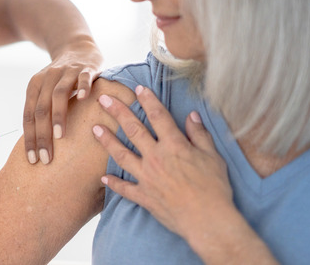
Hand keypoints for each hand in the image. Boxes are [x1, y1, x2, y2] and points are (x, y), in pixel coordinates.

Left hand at [23, 38, 101, 164]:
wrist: (77, 47)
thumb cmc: (61, 79)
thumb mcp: (46, 91)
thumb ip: (41, 112)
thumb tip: (37, 147)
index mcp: (35, 86)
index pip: (29, 116)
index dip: (29, 138)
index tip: (33, 160)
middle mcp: (48, 78)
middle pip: (41, 108)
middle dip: (42, 135)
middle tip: (45, 158)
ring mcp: (67, 72)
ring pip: (59, 94)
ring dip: (58, 115)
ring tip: (59, 137)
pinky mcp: (86, 67)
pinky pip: (84, 77)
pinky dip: (83, 86)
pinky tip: (84, 99)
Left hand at [91, 85, 232, 239]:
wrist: (207, 220)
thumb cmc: (214, 188)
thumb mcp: (213, 157)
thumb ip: (200, 134)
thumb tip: (192, 116)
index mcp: (174, 146)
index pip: (158, 116)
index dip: (148, 100)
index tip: (138, 88)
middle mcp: (156, 158)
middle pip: (133, 130)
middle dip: (118, 112)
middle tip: (104, 99)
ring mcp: (147, 177)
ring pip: (122, 155)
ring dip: (107, 141)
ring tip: (95, 129)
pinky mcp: (144, 196)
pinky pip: (124, 188)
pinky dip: (113, 183)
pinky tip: (104, 177)